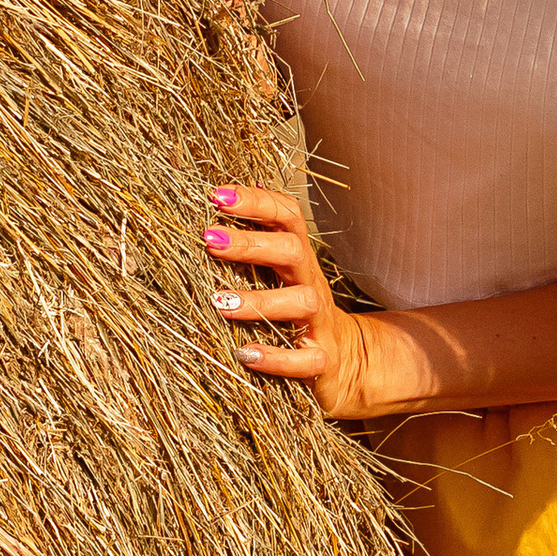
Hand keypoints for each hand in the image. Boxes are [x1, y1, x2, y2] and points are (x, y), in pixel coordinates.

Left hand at [201, 184, 376, 418]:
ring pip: (302, 302)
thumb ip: (258, 240)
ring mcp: (320, 323)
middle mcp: (311, 283)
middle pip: (293, 250)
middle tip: (210, 238)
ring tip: (220, 302)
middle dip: (252, 243)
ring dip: (260, 300)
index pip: (287, 217)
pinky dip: (276, 358)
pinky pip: (304, 360)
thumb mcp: (281, 273)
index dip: (257, 202)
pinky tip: (245, 353)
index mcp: (298, 259)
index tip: (218, 195)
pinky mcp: (321, 360)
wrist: (345, 361)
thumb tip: (225, 194)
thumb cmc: (296, 312)